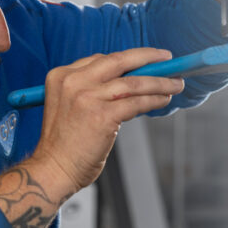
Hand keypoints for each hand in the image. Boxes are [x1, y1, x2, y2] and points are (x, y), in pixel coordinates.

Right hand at [31, 48, 184, 193]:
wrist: (52, 170)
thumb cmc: (63, 144)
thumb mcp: (67, 105)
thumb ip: (89, 90)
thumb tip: (129, 83)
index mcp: (61, 76)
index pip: (101, 59)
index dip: (128, 59)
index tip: (145, 60)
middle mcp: (73, 82)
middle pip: (119, 61)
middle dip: (148, 57)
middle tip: (167, 60)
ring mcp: (88, 97)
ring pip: (133, 82)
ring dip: (160, 82)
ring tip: (175, 85)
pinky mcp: (102, 116)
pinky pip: (136, 102)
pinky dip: (154, 100)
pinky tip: (164, 100)